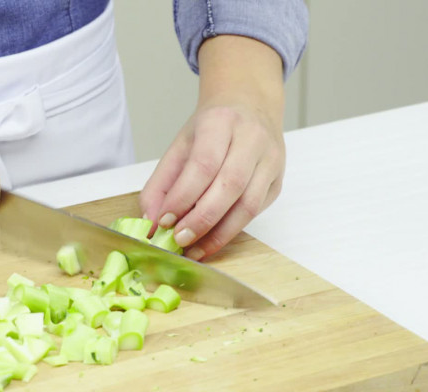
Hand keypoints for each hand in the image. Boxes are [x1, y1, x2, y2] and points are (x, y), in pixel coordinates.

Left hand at [139, 35, 285, 260]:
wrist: (250, 106)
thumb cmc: (212, 128)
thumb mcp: (179, 146)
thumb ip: (161, 184)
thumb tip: (151, 221)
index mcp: (221, 121)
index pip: (203, 164)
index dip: (183, 197)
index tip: (164, 220)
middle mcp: (252, 138)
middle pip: (229, 186)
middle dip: (201, 219)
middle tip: (178, 240)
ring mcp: (270, 160)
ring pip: (248, 204)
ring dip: (219, 233)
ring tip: (194, 249)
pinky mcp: (277, 181)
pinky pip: (255, 212)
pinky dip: (231, 230)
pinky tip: (211, 240)